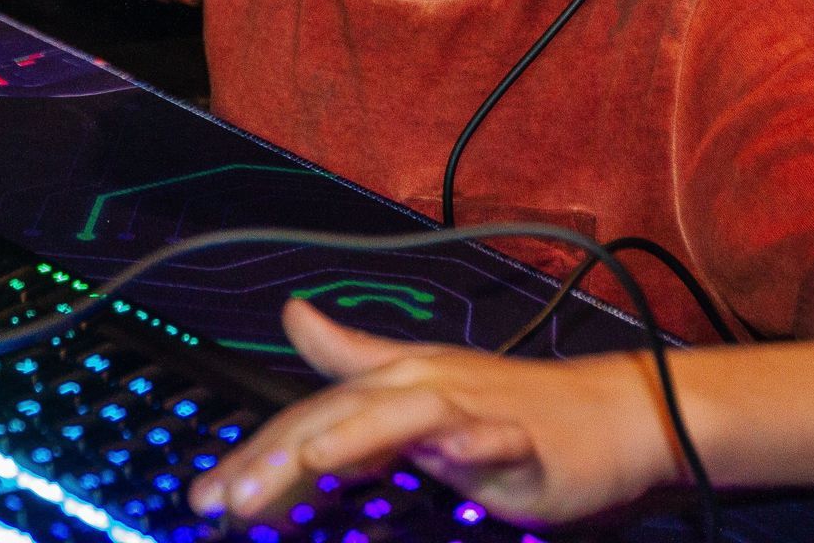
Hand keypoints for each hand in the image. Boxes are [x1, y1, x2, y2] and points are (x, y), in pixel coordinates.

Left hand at [189, 298, 676, 527]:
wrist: (607, 411)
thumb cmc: (508, 404)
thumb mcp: (418, 382)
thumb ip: (351, 356)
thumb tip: (294, 316)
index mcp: (392, 385)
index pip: (310, 419)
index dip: (256, 453)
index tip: (206, 493)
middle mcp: (421, 386)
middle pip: (339, 416)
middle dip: (280, 455)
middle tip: (227, 498)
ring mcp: (472, 409)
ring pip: (403, 417)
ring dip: (355, 437)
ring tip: (309, 463)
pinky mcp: (526, 438)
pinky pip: (497, 441)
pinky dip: (473, 443)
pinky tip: (455, 454)